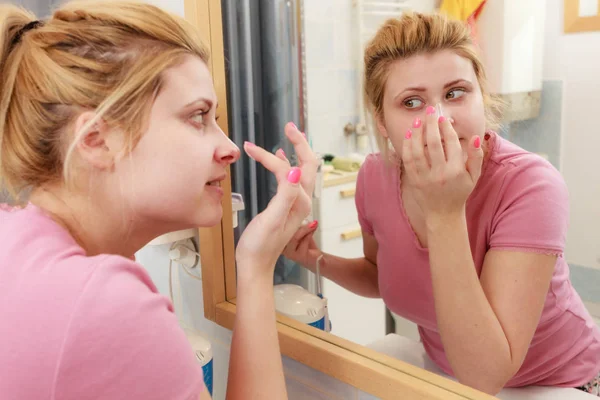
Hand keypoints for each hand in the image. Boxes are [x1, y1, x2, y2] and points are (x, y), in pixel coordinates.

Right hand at [236, 123, 318, 279]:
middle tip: (289, 125)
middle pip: (308, 164)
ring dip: (294, 151)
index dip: (269, 157)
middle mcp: (302, 200)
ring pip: (300, 170)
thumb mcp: (272, 219)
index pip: (288, 168)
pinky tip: (278, 157)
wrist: (255, 265)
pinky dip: (285, 163)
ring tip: (288, 133)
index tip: (250, 148)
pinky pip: (291, 178)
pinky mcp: (287, 206)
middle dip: (300, 143)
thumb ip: (284, 195)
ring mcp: (295, 203)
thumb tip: (292, 169)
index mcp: (299, 201)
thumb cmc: (260, 246)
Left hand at [402, 105, 482, 222]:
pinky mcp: (414, 180)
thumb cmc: (460, 192)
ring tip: (418, 120)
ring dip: (417, 133)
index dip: (446, 128)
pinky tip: (409, 135)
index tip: (443, 117)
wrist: (443, 214)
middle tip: (430, 111)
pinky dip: (407, 146)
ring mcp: (425, 177)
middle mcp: (440, 174)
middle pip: (433, 144)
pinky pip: (408, 160)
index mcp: (456, 171)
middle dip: (431, 125)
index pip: (451, 144)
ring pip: (418, 151)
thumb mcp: (474, 176)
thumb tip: (475, 137)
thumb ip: (476, 157)